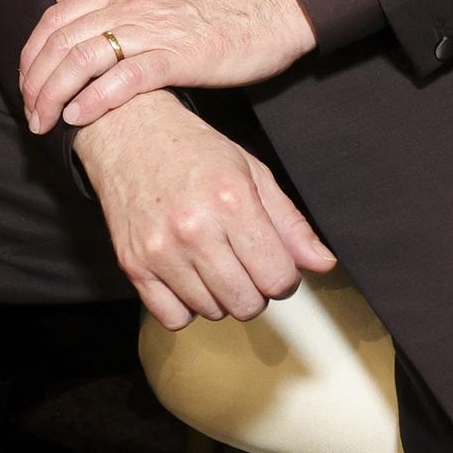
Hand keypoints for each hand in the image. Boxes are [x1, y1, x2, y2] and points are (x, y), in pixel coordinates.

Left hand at [18, 0, 314, 133]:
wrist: (271, 7)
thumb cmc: (220, 1)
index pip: (57, 16)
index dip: (33, 51)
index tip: (27, 81)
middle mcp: (131, 2)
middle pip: (62, 39)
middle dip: (36, 80)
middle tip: (30, 113)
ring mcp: (154, 28)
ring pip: (84, 57)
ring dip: (55, 93)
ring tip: (46, 122)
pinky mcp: (179, 56)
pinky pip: (125, 77)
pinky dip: (94, 98)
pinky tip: (79, 117)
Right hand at [76, 92, 337, 327]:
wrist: (128, 133)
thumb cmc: (194, 150)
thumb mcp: (251, 172)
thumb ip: (289, 222)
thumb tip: (323, 264)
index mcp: (231, 200)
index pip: (278, 278)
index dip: (283, 275)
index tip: (273, 261)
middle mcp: (194, 229)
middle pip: (247, 303)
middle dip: (255, 289)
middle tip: (243, 260)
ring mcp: (160, 250)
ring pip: (213, 312)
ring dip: (220, 294)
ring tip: (211, 258)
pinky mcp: (133, 265)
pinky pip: (174, 318)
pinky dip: (186, 305)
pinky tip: (186, 273)